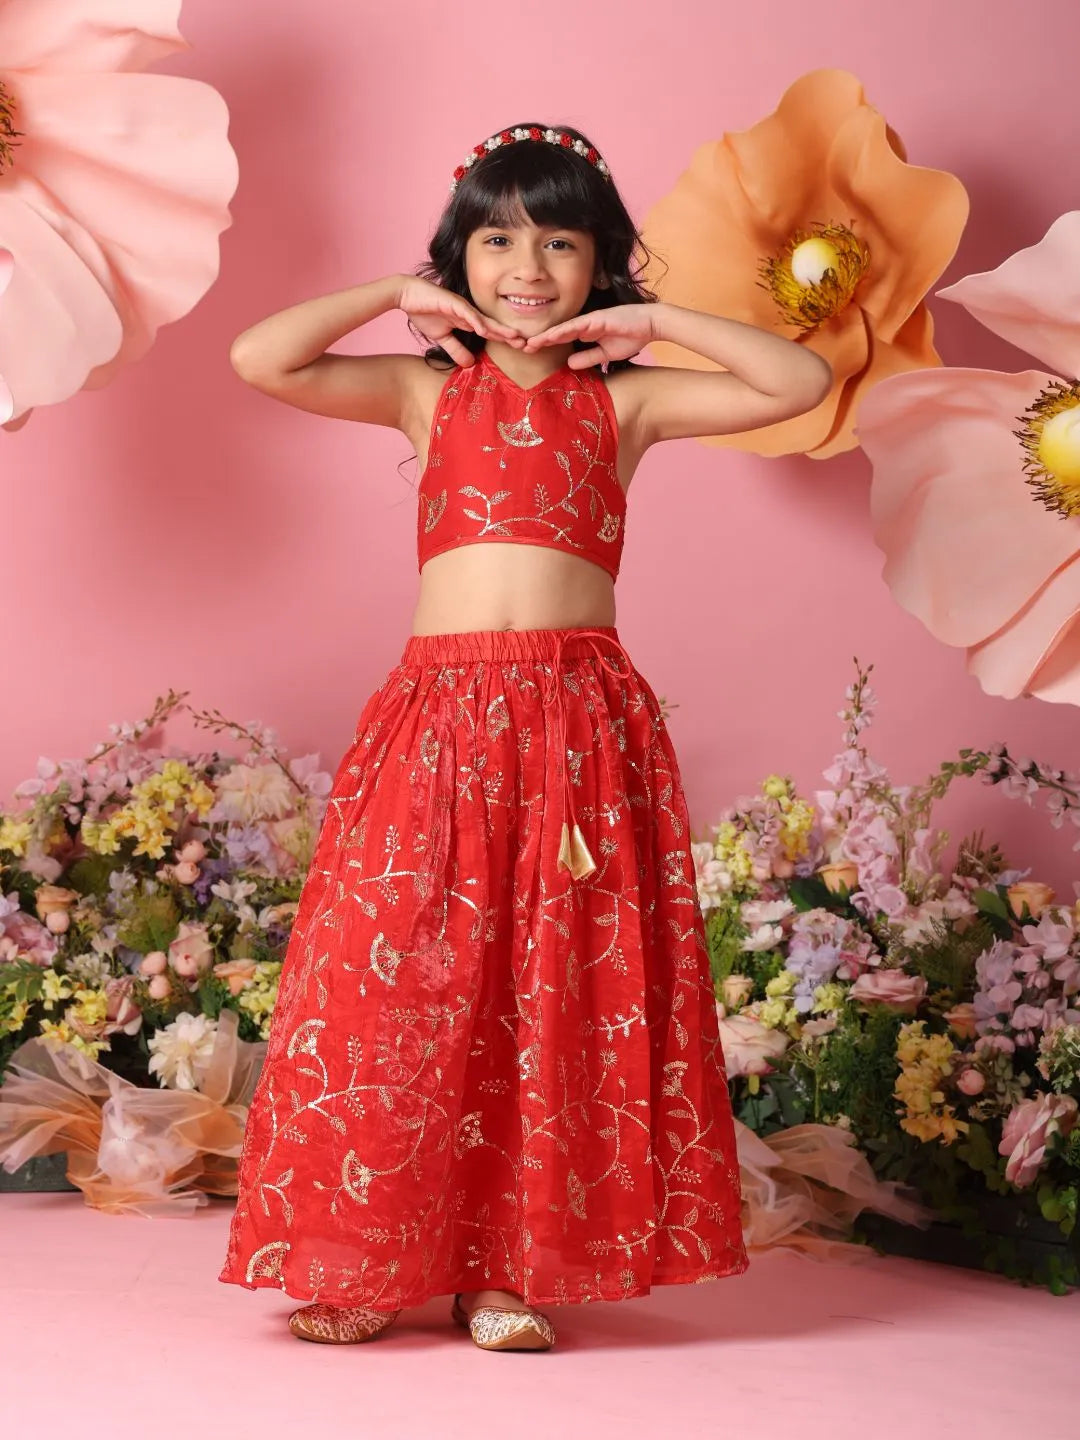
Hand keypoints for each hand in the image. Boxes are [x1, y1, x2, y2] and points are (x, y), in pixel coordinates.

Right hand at [396, 276, 522, 365]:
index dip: (505, 340)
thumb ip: (456, 349)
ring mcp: (462, 307)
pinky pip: (466, 313)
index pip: (491, 332)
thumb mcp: (442, 337)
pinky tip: (485, 330)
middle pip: (493, 326)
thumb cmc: (425, 312)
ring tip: (514, 337)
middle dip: (509, 335)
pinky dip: (476, 322)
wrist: (407, 295)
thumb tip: (469, 365)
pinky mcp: (452, 303)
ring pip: (484, 320)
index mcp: (469, 320)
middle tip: (527, 344)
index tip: (520, 348)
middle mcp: (469, 313)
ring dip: (499, 329)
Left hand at [522, 304, 658, 367]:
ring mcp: (589, 320)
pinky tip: (550, 336)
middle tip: (521, 347)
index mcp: (585, 332)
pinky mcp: (597, 318)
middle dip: (539, 340)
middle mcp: (584, 324)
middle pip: (557, 332)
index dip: (545, 344)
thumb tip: (569, 364)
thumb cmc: (630, 337)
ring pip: (562, 329)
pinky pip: (576, 326)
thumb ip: (587, 358)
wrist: (650, 325)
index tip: (530, 352)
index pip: (561, 339)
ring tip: (530, 344)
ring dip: (546, 336)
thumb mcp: (605, 354)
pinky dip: (563, 331)